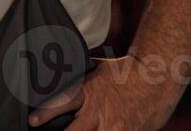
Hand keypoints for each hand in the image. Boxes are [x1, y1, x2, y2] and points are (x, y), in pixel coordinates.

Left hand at [27, 55, 184, 129]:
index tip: (32, 121)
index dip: (45, 113)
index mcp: (90, 93)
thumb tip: (62, 66)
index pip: (62, 102)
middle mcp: (99, 113)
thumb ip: (82, 72)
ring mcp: (112, 128)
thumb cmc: (129, 71)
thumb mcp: (101, 67)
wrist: (159, 80)